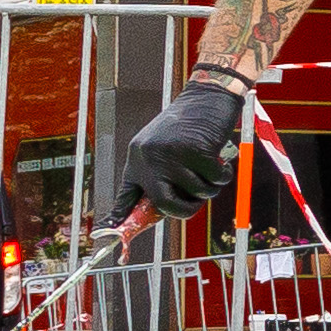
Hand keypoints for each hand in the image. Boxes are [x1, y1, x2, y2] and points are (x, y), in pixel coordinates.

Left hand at [121, 73, 249, 215]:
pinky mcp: (196, 150)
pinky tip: (221, 161)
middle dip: (185, 210)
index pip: (126, 194)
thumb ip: (159, 175)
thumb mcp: (163, 148)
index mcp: (138, 158)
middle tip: (195, 205)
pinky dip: (223, 176)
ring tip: (211, 170)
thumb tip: (160, 209)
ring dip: (210, 188)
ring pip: (196, 192)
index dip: (119, 217)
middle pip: (164, 203)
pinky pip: (215, 180)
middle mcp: (150, 156)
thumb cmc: (189, 125)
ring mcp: (172, 153)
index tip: (106, 235)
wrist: (207, 96)